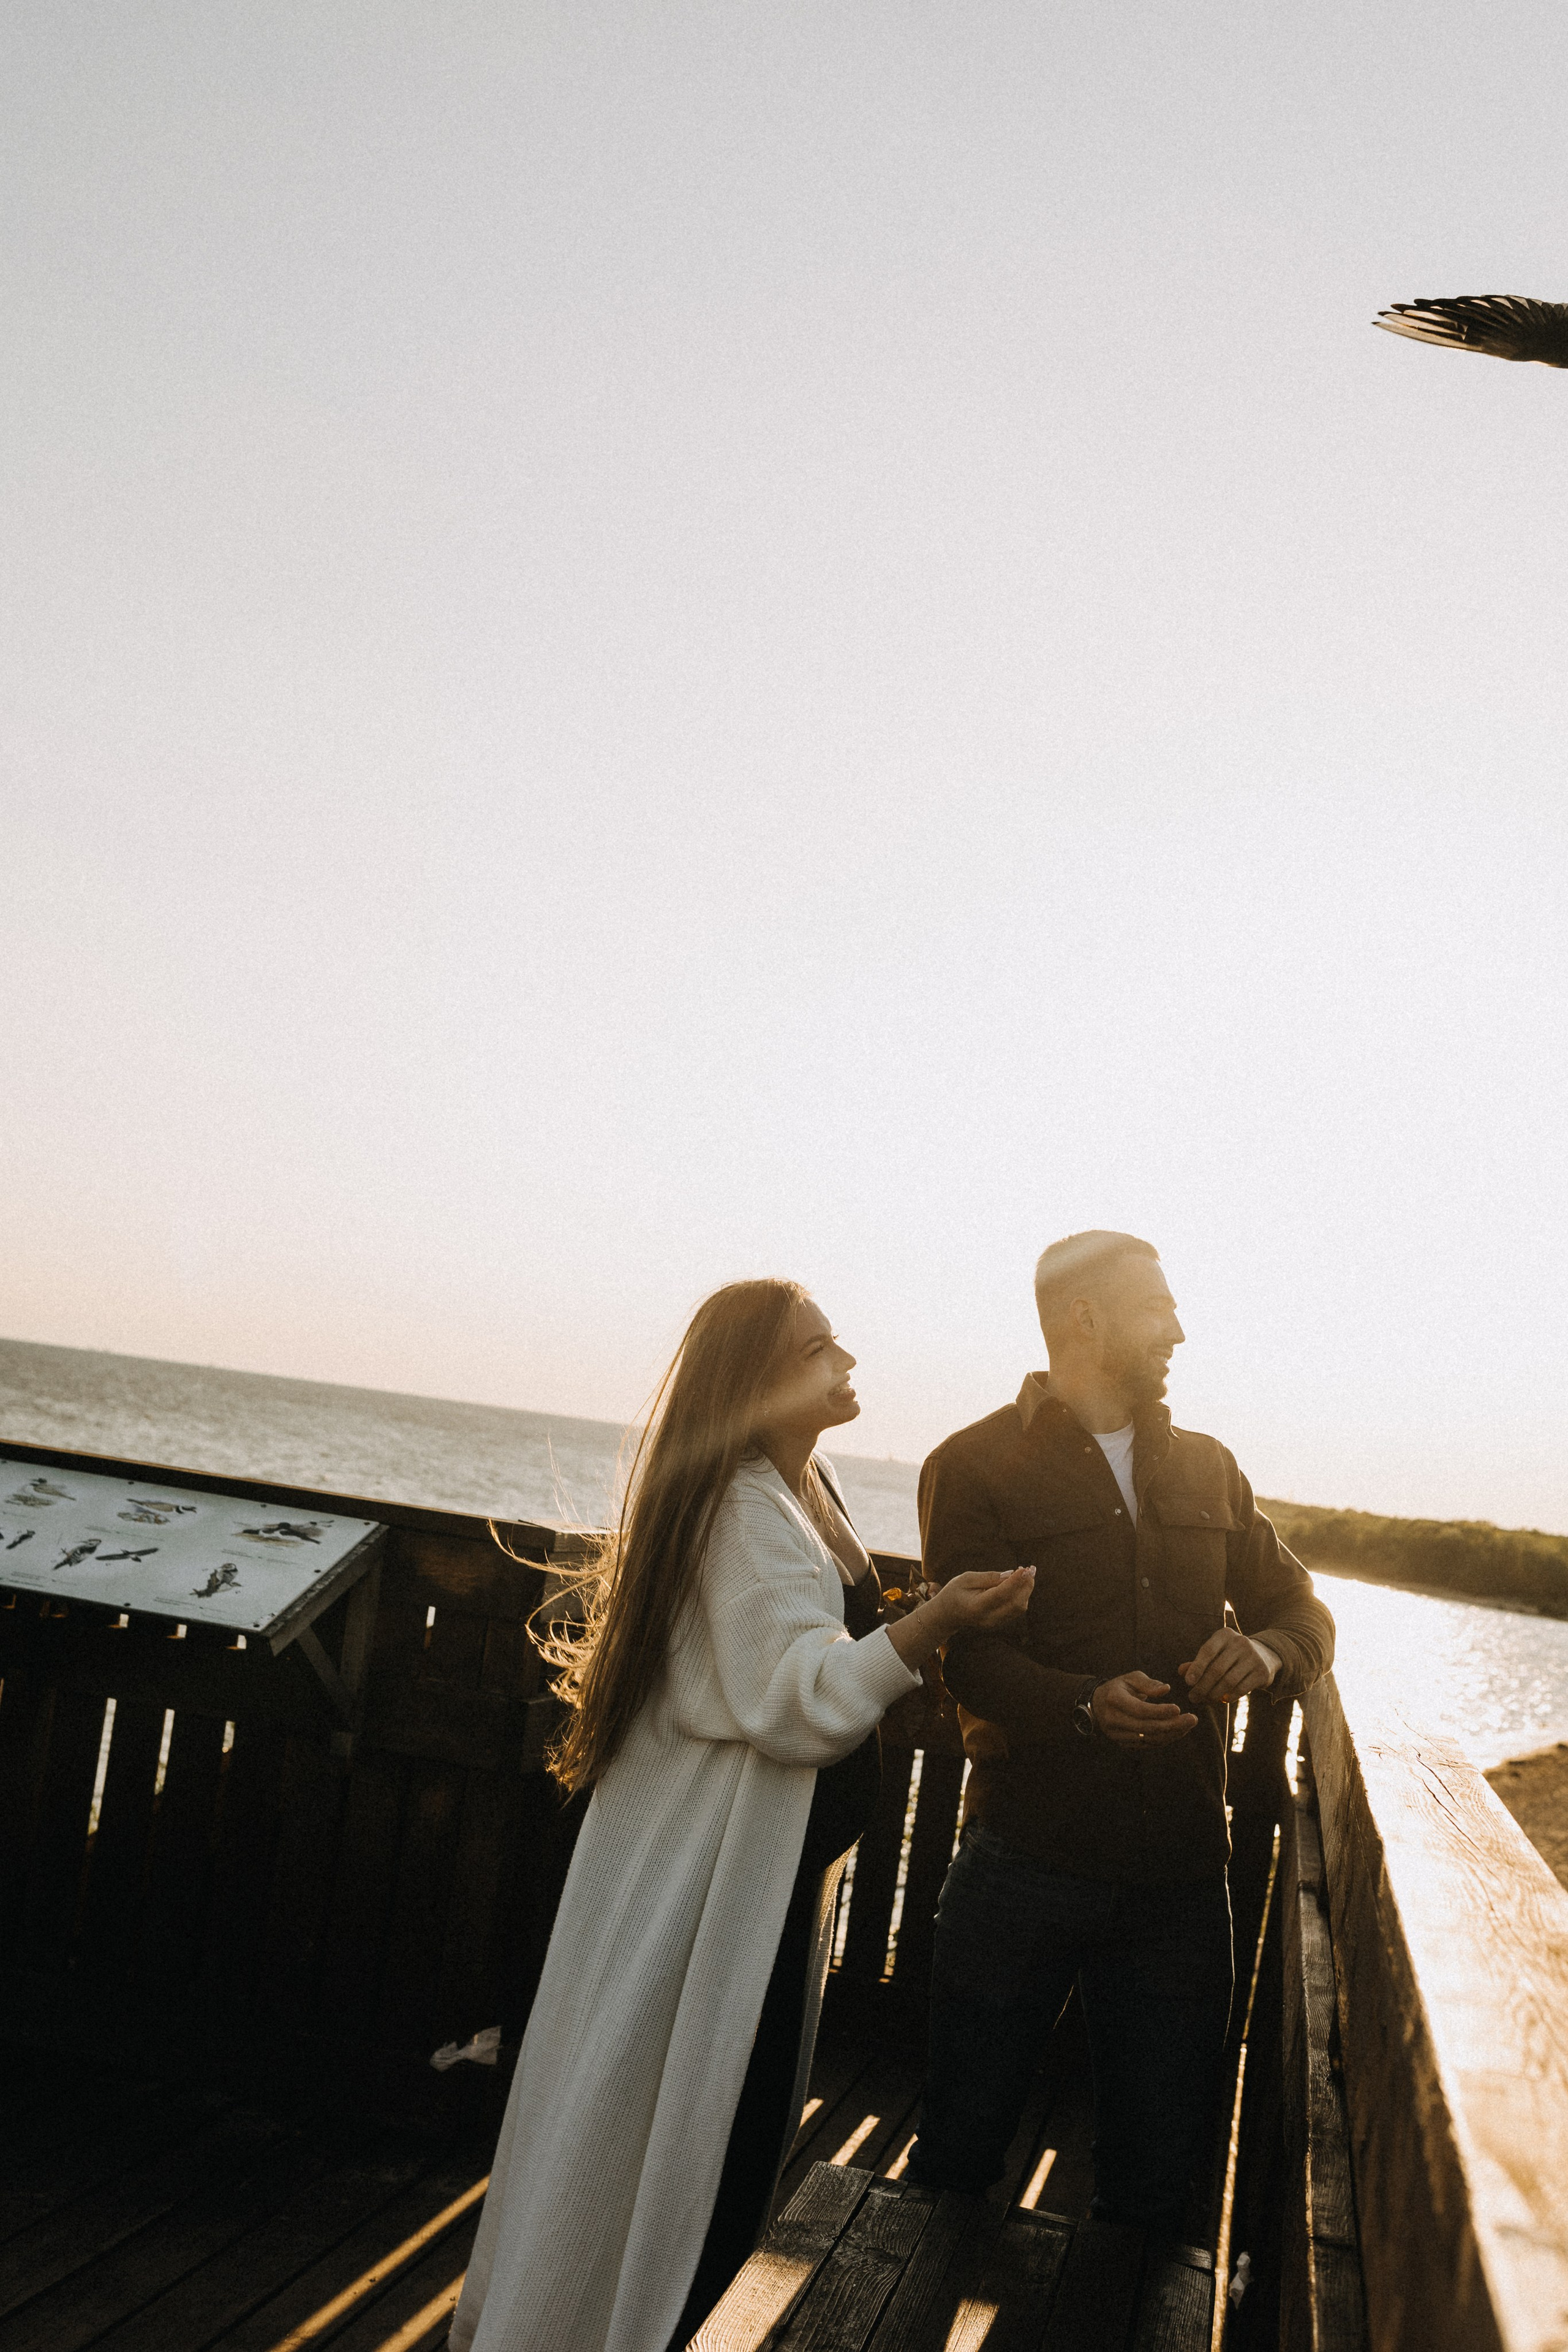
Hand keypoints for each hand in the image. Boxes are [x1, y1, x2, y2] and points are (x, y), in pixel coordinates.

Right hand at [885, 1566, 1033, 1670]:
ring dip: (1026, 1589)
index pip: (1000, 1595)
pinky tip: (1020, 1582)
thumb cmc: (955, 1593)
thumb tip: (1011, 1574)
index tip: (1025, 1569)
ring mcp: (995, 1623)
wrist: (948, 1615)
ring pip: (1019, 1607)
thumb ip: (988, 1577)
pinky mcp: (1000, 1622)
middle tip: (1030, 1568)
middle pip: (1015, 1604)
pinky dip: (1022, 1594)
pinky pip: (1017, 1609)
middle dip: (1026, 1585)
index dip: (1015, 1582)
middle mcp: (988, 1618)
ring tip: (1025, 1573)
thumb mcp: (965, 1579)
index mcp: (976, 1607)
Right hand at [1092, 1671, 1198, 1745]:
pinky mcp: (1123, 1743)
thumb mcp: (1130, 1678)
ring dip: (1172, 1734)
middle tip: (1193, 1719)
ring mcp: (1117, 1734)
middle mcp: (1114, 1720)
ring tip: (1188, 1725)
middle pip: (1147, 1727)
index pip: (1140, 1710)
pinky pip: (1148, 1744)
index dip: (1160, 1711)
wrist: (1098, 1705)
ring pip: (1149, 1739)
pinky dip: (1165, 1739)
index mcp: (1114, 1700)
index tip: (1179, 1708)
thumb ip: (1148, 1683)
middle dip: (1172, 1725)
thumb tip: (1166, 1689)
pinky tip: (1178, 1731)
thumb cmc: (1118, 1688)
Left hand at [1178, 1629, 1277, 1704]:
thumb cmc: (1231, 1655)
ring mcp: (1253, 1657)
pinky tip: (1222, 1700)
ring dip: (1214, 1694)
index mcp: (1225, 1635)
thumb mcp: (1216, 1653)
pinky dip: (1229, 1696)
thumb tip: (1181, 1671)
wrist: (1264, 1655)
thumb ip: (1198, 1662)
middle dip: (1203, 1686)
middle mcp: (1240, 1643)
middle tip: (1193, 1697)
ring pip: (1229, 1681)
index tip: (1187, 1682)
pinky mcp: (1262, 1672)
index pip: (1208, 1651)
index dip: (1196, 1667)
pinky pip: (1241, 1688)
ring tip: (1206, 1700)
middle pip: (1217, 1669)